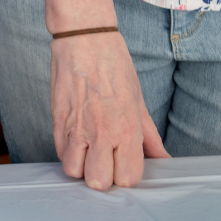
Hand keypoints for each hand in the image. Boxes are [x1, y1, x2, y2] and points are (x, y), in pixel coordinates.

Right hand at [49, 31, 169, 189]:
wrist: (84, 38)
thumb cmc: (114, 64)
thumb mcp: (139, 100)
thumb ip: (150, 137)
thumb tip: (163, 159)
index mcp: (127, 128)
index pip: (128, 178)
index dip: (126, 174)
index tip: (125, 163)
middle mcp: (102, 132)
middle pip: (99, 182)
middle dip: (104, 176)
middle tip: (107, 159)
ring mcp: (76, 127)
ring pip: (74, 172)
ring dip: (82, 166)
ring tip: (89, 150)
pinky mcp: (57, 120)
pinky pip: (59, 153)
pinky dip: (68, 152)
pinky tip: (77, 138)